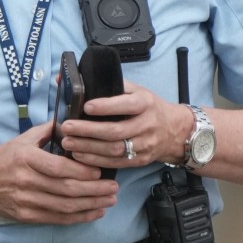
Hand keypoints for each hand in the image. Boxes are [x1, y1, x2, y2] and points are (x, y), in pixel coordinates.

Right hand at [0, 121, 119, 224]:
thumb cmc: (2, 159)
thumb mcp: (21, 139)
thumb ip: (46, 131)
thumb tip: (72, 123)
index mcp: (25, 158)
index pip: (58, 168)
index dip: (82, 172)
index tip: (99, 170)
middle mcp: (25, 181)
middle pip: (66, 189)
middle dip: (94, 190)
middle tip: (113, 187)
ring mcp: (26, 201)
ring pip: (65, 206)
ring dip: (91, 204)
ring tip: (109, 200)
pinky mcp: (28, 216)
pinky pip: (58, 219)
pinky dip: (80, 217)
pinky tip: (95, 212)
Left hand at [56, 84, 192, 171]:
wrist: (175, 130)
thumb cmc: (148, 107)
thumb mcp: (136, 90)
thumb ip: (109, 84)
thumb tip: (73, 80)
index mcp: (145, 103)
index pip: (126, 105)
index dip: (106, 107)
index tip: (86, 106)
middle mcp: (147, 124)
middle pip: (116, 131)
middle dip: (88, 130)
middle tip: (67, 127)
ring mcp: (145, 144)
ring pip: (114, 149)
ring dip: (88, 147)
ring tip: (68, 142)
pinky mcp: (141, 160)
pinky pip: (116, 162)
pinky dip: (96, 160)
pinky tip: (79, 154)